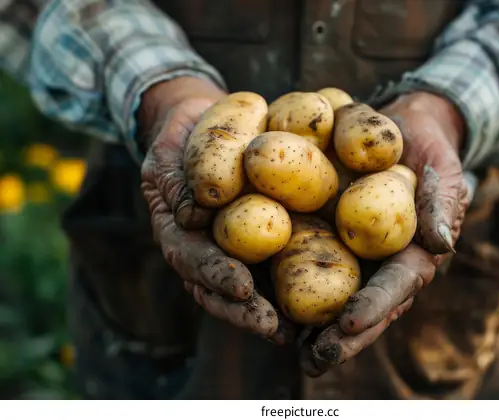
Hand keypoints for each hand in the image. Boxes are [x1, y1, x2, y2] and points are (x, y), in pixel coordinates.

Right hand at [139, 76, 294, 344]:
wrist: (202, 126)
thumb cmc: (182, 137)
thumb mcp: (169, 152)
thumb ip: (175, 181)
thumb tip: (191, 217)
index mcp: (179, 231)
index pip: (192, 259)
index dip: (215, 275)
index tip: (242, 287)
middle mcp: (206, 248)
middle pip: (220, 289)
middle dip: (245, 310)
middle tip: (272, 327)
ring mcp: (232, 247)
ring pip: (247, 287)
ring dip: (268, 311)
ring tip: (296, 331)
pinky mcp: (260, 239)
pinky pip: (275, 264)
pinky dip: (291, 287)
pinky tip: (316, 304)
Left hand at [301, 92, 472, 375]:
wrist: (401, 128)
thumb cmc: (428, 150)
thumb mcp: (442, 169)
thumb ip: (442, 202)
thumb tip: (441, 244)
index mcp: (411, 254)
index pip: (396, 286)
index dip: (376, 306)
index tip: (350, 323)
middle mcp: (379, 262)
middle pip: (361, 305)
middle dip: (340, 335)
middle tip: (314, 357)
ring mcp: (352, 252)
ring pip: (332, 295)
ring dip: (311, 325)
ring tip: (285, 347)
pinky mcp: (325, 235)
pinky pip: (306, 260)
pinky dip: (287, 283)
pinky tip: (261, 301)